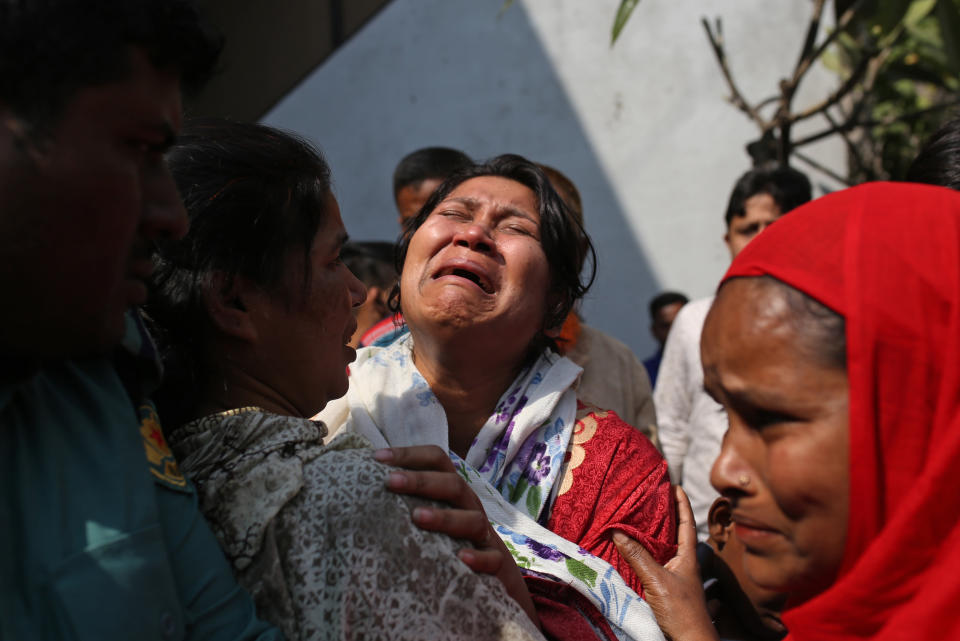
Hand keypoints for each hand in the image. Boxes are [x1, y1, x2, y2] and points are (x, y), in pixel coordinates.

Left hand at [374, 445, 539, 627]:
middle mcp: (469, 507)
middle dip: (421, 481)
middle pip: (452, 484)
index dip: (409, 454)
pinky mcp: (495, 563)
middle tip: (390, 482)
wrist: (495, 575)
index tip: (377, 458)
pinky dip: (477, 557)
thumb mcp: (431, 514)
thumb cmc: (450, 540)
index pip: (437, 459)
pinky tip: (460, 558)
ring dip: (444, 517)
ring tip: (416, 517)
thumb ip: (406, 499)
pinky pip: (492, 559)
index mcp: (452, 491)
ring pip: (472, 519)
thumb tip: (363, 483)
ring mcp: (484, 535)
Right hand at [613, 485, 717, 640]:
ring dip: (654, 536)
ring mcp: (677, 578)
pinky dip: (646, 555)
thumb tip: (617, 532)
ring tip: (640, 522)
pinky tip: (635, 554)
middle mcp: (684, 564)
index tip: (674, 486)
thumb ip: (638, 557)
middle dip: (665, 517)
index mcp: (689, 557)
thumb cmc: (682, 611)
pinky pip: (656, 565)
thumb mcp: (657, 580)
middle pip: (676, 534)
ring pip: (665, 550)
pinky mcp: (667, 590)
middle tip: (651, 501)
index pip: (687, 523)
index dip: (682, 504)